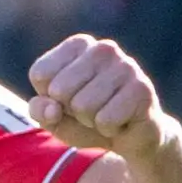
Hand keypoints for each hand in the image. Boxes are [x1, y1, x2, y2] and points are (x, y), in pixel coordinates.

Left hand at [27, 32, 163, 154]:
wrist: (129, 137)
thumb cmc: (84, 119)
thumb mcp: (52, 116)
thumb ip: (39, 110)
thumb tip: (53, 109)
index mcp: (78, 45)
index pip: (40, 74)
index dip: (49, 97)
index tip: (69, 97)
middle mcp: (103, 49)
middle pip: (60, 89)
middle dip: (70, 110)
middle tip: (90, 109)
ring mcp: (126, 66)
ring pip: (83, 106)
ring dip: (91, 120)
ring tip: (106, 113)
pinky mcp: (142, 89)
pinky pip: (105, 119)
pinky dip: (108, 129)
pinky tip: (122, 121)